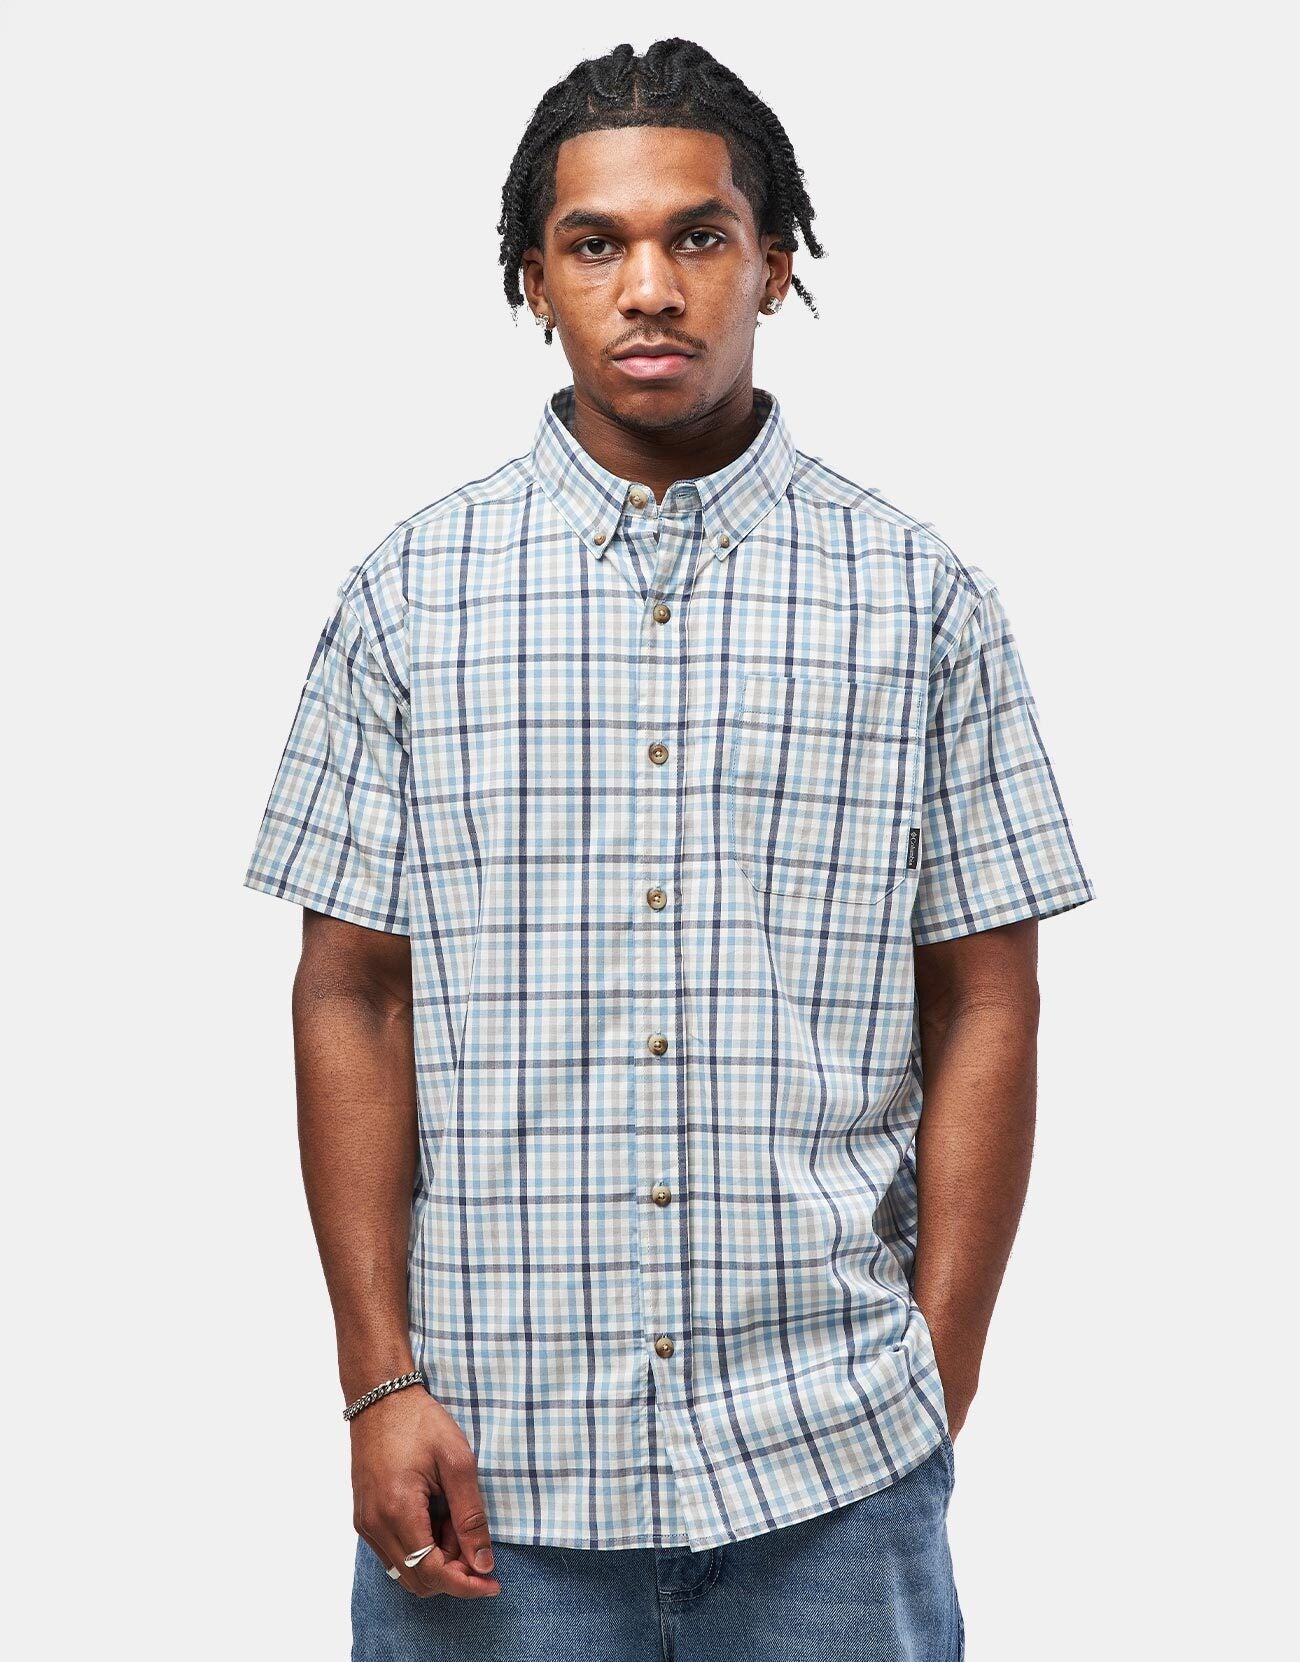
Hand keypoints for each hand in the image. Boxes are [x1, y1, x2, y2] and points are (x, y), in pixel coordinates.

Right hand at [351, 1386, 500, 1598]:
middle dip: (454, 1572)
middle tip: (476, 1544)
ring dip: (437, 1561)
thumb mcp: (458, 1462)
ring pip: (405, 1570)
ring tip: (456, 1524)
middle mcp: (375, 1525)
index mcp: (398, 1511)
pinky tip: (437, 1519)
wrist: (382, 1398)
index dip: (466, 1585)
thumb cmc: (421, 1423)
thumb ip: (470, 1516)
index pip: (433, 1573)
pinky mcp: (364, 1518)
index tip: (493, 1583)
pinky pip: (394, 1553)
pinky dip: (420, 1549)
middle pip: (418, 1580)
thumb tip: (483, 1564)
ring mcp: (366, 1524)